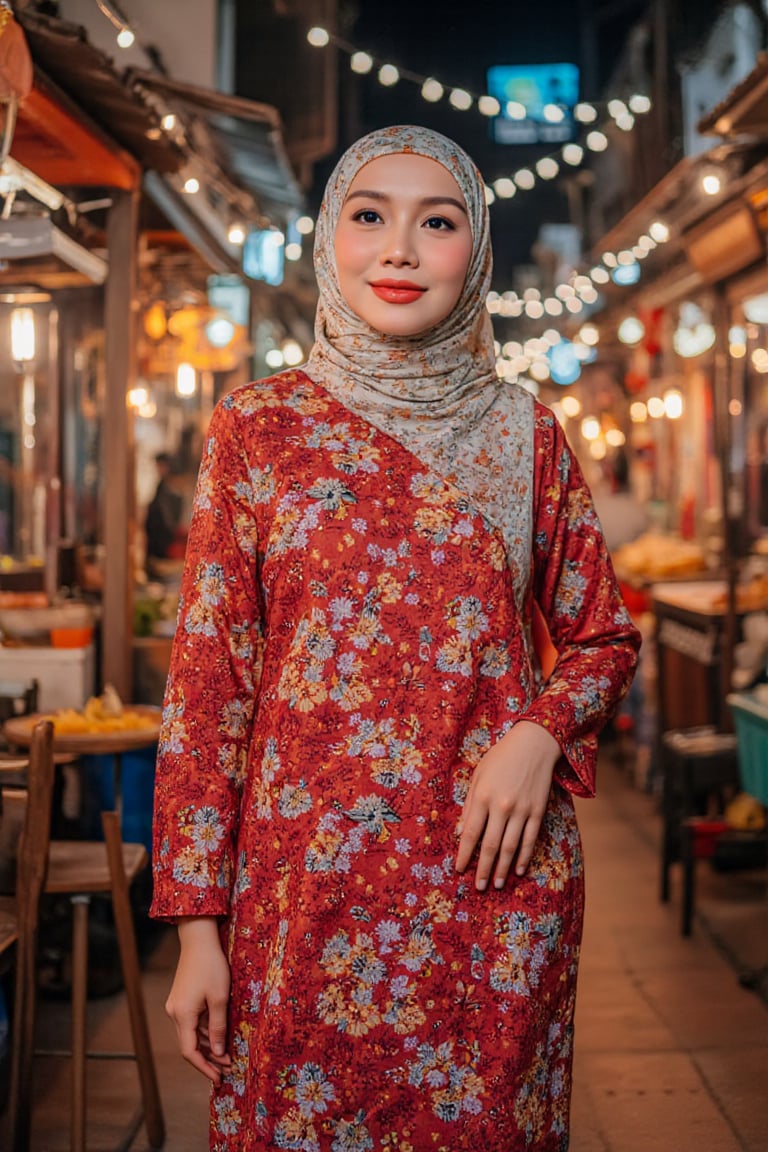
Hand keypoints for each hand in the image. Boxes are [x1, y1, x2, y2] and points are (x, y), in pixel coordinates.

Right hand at [166, 917, 231, 1084]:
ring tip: (227, 1056)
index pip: (189, 1052)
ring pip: (190, 1034)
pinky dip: (204, 1032)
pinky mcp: (180, 999)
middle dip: (208, 1059)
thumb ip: (218, 1027)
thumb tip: (218, 1052)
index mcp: (182, 1015)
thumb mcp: (220, 997)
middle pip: (189, 1045)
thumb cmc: (212, 966)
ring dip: (207, 1046)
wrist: (198, 940)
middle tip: (228, 1069)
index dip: (204, 1067)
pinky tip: (218, 1036)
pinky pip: (191, 1023)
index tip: (219, 1078)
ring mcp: (176, 1006)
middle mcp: (174, 1013)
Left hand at [455, 720, 559, 890]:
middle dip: (483, 869)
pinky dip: (524, 856)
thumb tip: (461, 832)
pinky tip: (518, 870)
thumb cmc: (501, 758)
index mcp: (483, 796)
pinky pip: (530, 839)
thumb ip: (470, 804)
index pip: (471, 833)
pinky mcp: (538, 811)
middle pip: (490, 845)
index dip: (464, 854)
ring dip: (503, 868)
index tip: (459, 869)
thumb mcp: (478, 776)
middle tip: (478, 887)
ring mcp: (522, 810)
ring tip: (497, 884)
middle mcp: (502, 806)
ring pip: (510, 847)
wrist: (534, 744)